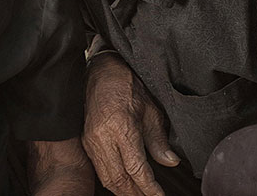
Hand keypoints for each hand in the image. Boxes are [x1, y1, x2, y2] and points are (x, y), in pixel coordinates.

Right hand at [82, 53, 179, 195]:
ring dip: (124, 192)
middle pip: (120, 180)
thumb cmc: (126, 86)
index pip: (137, 169)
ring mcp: (91, 141)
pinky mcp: (86, 142)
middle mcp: (103, 137)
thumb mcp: (150, 110)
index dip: (150, 188)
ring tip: (140, 194)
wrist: (101, 73)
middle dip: (137, 194)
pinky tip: (125, 184)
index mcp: (121, 127)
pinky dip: (113, 182)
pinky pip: (99, 170)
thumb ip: (159, 139)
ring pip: (108, 179)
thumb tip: (170, 161)